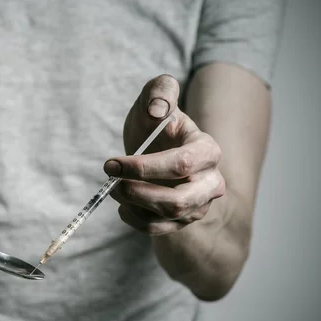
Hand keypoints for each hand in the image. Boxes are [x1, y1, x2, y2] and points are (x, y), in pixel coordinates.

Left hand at [104, 75, 225, 235]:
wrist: (156, 146)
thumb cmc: (156, 122)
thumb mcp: (156, 96)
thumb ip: (159, 91)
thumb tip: (157, 110)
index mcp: (207, 150)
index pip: (181, 164)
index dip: (143, 168)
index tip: (110, 163)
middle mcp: (210, 182)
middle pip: (178, 201)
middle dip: (138, 193)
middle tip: (111, 183)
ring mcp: (198, 205)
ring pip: (167, 217)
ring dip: (133, 205)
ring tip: (113, 188)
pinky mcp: (182, 221)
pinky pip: (158, 229)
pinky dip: (134, 219)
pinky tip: (122, 204)